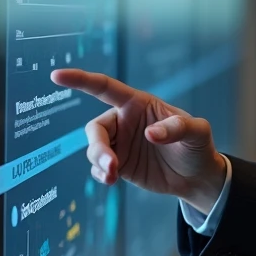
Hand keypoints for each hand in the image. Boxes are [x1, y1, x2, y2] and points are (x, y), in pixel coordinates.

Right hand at [49, 69, 227, 212]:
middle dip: (98, 147)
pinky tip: (112, 179)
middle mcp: (125, 121)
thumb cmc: (198, 147)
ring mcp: (120, 143)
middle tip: (112, 166)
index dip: (81, 80)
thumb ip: (177, 127)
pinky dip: (100, 173)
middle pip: (95, 128)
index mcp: (138, 103)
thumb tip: (150, 134)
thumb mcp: (197, 132)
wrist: (197, 177)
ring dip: (99, 162)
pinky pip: (98, 167)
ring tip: (114, 176)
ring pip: (94, 148)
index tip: (57, 76)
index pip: (104, 87)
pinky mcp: (119, 164)